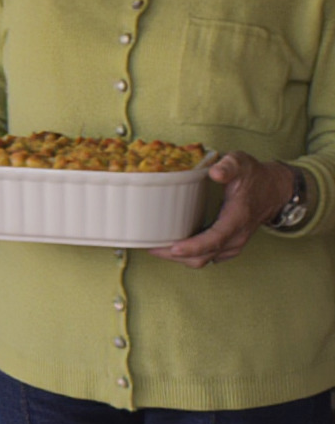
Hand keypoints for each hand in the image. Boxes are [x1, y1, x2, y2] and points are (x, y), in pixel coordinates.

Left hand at [151, 152, 294, 268]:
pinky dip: (189, 255)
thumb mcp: (242, 163)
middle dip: (175, 255)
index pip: (215, 239)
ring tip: (154, 247)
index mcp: (238, 217)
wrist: (274, 190)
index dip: (193, 246)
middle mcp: (236, 236)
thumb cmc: (254, 176)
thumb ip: (229, 166)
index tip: (172, 247)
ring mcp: (233, 244)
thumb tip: (214, 172)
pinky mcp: (229, 246)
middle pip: (204, 256)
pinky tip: (171, 246)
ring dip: (179, 258)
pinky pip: (207, 257)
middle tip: (149, 246)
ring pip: (204, 260)